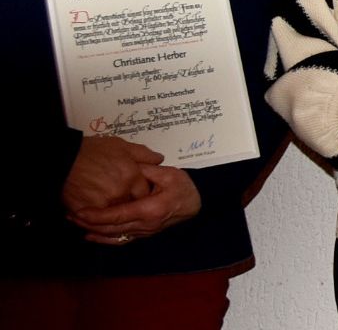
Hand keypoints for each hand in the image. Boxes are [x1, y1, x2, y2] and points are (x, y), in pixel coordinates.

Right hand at [62, 135, 162, 212]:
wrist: (63, 158)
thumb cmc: (91, 150)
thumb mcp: (121, 146)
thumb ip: (143, 154)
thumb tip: (159, 159)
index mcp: (132, 177)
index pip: (144, 194)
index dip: (141, 194)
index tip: (138, 194)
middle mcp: (120, 193)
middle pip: (131, 207)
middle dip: (130, 206)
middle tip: (123, 202)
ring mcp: (103, 204)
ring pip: (115, 216)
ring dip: (114, 215)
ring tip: (109, 210)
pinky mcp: (86, 211)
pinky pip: (97, 221)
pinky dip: (97, 219)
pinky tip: (95, 215)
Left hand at [72, 164, 201, 244]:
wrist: (197, 204)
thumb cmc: (184, 188)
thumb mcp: (169, 174)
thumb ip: (147, 171)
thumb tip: (129, 167)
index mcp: (150, 209)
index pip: (117, 215)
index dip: (96, 215)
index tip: (79, 210)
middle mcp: (145, 225)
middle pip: (111, 228)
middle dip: (89, 223)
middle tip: (70, 215)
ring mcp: (144, 232)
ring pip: (113, 236)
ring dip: (93, 231)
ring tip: (76, 223)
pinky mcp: (143, 234)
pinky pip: (120, 240)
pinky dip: (104, 240)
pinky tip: (91, 235)